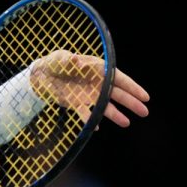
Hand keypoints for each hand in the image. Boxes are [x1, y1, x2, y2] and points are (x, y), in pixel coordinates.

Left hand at [30, 49, 149, 125]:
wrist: (41, 75)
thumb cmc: (56, 62)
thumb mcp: (61, 59)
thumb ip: (68, 60)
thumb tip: (75, 60)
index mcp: (97, 69)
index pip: (118, 78)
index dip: (132, 87)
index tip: (144, 96)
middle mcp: (97, 82)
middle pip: (117, 93)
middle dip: (131, 102)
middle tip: (144, 112)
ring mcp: (88, 94)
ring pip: (105, 105)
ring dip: (115, 114)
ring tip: (126, 123)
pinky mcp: (77, 103)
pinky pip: (85, 112)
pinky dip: (90, 119)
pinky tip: (96, 127)